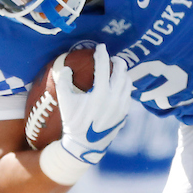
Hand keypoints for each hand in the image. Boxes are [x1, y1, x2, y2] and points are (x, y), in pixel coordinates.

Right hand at [53, 44, 131, 166]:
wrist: (85, 145)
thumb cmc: (73, 122)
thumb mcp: (65, 102)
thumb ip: (63, 82)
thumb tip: (67, 68)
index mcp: (100, 93)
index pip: (103, 67)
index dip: (102, 54)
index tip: (101, 47)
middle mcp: (114, 98)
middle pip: (121, 72)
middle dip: (117, 61)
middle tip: (112, 58)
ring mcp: (122, 107)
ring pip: (127, 83)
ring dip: (123, 73)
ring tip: (117, 70)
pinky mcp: (125, 113)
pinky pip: (128, 95)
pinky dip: (125, 86)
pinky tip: (119, 86)